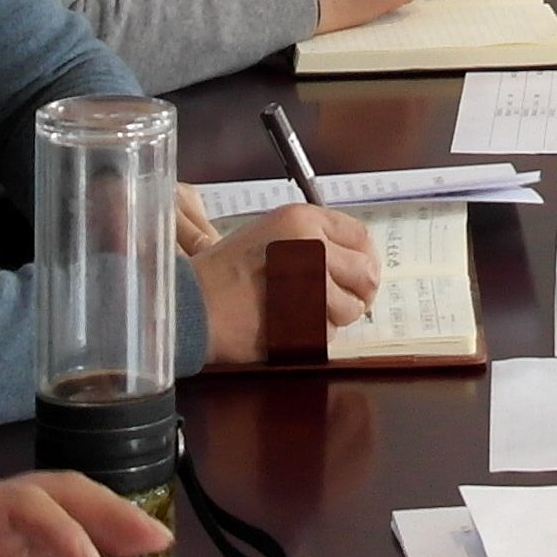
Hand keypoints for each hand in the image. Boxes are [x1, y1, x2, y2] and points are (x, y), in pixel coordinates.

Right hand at [192, 201, 382, 361]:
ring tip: (297, 312)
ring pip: (350, 309)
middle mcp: (310, 246)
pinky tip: (284, 326)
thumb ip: (312, 240)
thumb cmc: (223, 273)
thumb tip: (355, 261)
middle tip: (335, 303)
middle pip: (366, 274)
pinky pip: (327, 334)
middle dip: (356, 293)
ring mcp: (307, 285)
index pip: (361, 237)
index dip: (364, 260)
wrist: (190, 305)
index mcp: (301, 219)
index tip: (356, 275)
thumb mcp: (269, 234)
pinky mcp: (301, 321)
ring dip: (331, 318)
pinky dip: (311, 337)